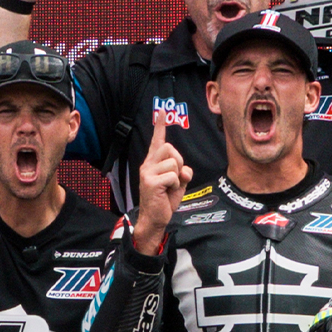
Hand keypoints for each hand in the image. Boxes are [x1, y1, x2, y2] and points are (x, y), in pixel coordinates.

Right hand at [132, 117, 189, 253]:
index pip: (157, 141)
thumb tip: (185, 169)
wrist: (155, 219)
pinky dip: (175, 185)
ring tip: (170, 187)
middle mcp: (148, 164)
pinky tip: (167, 192)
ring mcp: (147, 172)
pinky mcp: (150, 182)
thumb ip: (182, 172)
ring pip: (173, 163)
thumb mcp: (177, 183)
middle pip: (170, 148)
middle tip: (175, 177)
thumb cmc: (165, 200)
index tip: (163, 111)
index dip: (160, 126)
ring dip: (177, 176)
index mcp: (153, 163)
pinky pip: (173, 176)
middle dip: (179, 161)